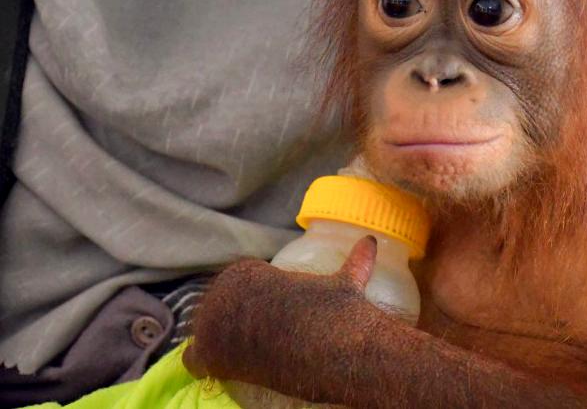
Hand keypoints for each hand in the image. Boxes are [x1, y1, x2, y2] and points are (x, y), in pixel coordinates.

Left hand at [182, 236, 380, 388]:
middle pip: (218, 308)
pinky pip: (194, 359)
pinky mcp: (214, 355)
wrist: (335, 345)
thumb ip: (355, 262)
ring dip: (221, 339)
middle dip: (236, 320)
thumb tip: (371, 242)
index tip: (272, 316)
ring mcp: (215, 325)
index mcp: (246, 272)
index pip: (235, 286)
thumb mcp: (344, 282)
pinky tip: (221, 365)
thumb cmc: (336, 310)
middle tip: (263, 336)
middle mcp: (224, 294)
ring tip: (248, 349)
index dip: (253, 302)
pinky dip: (204, 362)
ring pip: (205, 331)